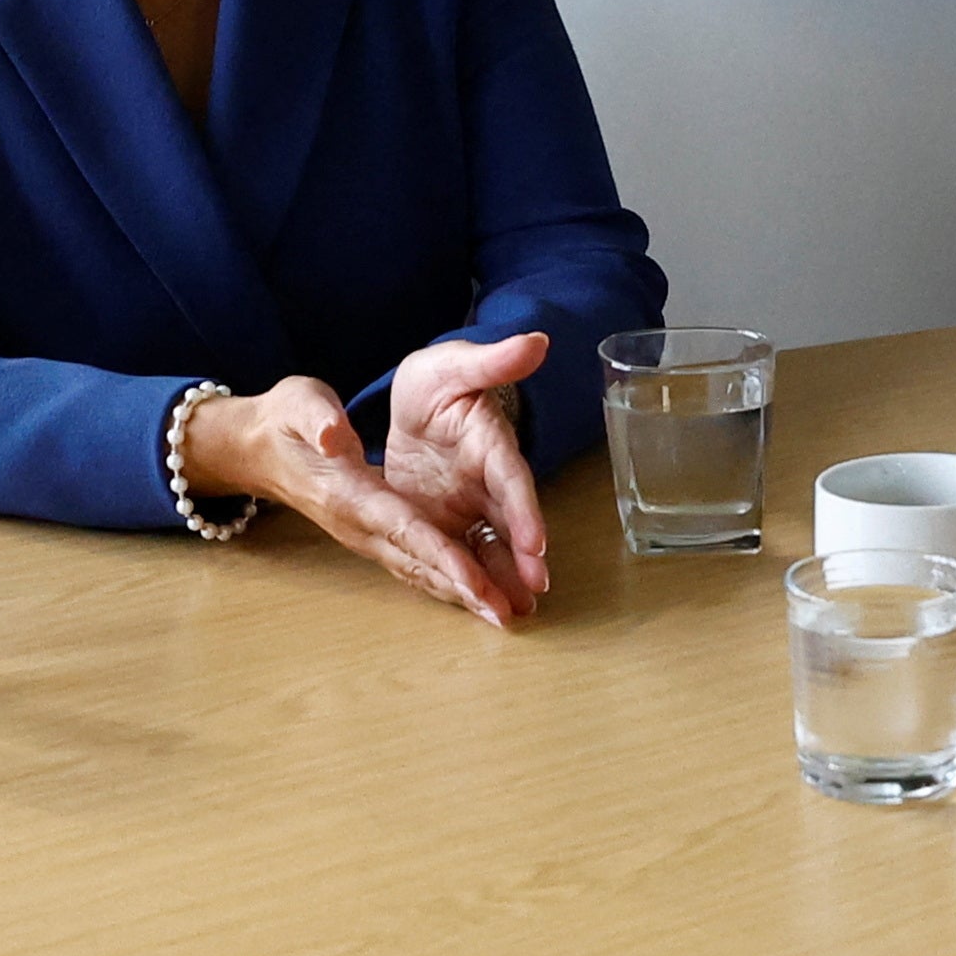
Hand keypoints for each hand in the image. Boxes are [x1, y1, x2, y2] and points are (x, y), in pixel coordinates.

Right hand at [178, 357, 534, 628]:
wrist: (256, 449)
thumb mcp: (299, 405)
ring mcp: (365, 535)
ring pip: (418, 571)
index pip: (404, 529)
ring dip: (460, 595)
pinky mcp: (373, 532)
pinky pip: (414, 563)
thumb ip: (317, 420)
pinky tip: (478, 596)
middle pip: (418, 562)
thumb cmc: (284, 420)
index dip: (442, 556)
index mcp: (349, 494)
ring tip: (504, 616)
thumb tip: (331, 435)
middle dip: (462, 588)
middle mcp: (359, 525)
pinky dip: (446, 582)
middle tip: (506, 615)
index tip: (476, 581)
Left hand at [379, 331, 553, 614]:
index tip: (538, 543)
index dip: (524, 510)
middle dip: (523, 558)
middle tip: (536, 592)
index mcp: (488, 441)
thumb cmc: (437, 381)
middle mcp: (486, 480)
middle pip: (509, 522)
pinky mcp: (450, 522)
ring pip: (491, 546)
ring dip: (505, 579)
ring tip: (518, 614)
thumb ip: (489, 360)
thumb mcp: (452, 364)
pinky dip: (476, 582)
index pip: (511, 477)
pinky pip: (465, 555)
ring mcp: (469, 505)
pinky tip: (486, 610)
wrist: (417, 404)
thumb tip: (535, 342)